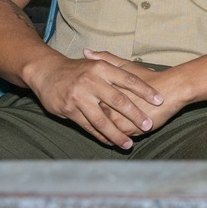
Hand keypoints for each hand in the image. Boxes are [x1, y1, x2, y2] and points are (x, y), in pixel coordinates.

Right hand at [23, 49, 163, 148]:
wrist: (47, 72)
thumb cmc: (79, 69)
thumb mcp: (98, 63)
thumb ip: (120, 68)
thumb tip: (149, 71)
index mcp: (102, 68)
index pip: (129, 80)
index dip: (145, 90)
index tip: (159, 100)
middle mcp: (91, 81)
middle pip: (118, 100)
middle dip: (134, 114)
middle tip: (148, 125)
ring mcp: (79, 97)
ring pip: (102, 119)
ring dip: (116, 133)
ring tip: (129, 144)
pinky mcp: (69, 110)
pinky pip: (88, 126)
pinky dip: (100, 136)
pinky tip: (110, 142)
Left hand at [83, 50, 185, 135]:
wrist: (171, 90)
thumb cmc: (149, 76)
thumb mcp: (125, 65)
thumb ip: (105, 58)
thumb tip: (86, 51)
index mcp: (104, 87)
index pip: (86, 98)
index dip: (80, 103)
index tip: (75, 104)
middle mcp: (108, 104)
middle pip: (92, 115)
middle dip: (86, 119)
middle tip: (81, 121)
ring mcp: (116, 117)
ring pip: (102, 128)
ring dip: (100, 133)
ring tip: (99, 134)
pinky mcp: (126, 129)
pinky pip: (114, 136)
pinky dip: (112, 138)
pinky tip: (113, 140)